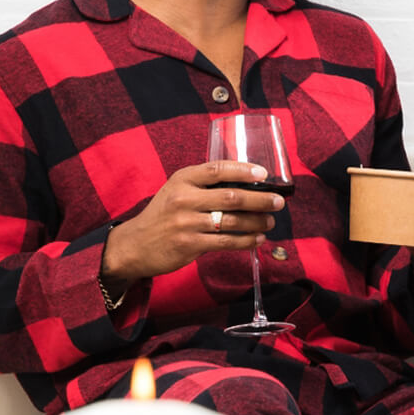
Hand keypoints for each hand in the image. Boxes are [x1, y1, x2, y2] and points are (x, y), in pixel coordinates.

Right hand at [102, 160, 284, 280]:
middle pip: (232, 197)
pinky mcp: (190, 245)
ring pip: (233, 221)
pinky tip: (258, 239)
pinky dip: (247, 241)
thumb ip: (204, 185)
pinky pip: (227, 242)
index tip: (264, 174)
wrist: (135, 245)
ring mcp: (187, 223)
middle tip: (278, 202)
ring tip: (270, 221)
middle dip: (260, 199)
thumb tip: (245, 184)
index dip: (243, 170)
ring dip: (257, 222)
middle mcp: (184, 199)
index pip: (217, 169)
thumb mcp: (176, 190)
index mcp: (182, 179)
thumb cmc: (163, 215)